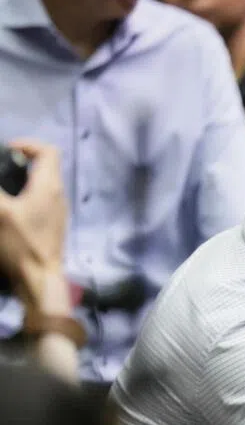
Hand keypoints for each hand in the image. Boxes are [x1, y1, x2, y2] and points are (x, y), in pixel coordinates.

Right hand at [0, 140, 68, 308]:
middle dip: (19, 163)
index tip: (5, 151)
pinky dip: (24, 197)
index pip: (48, 151)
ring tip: (1, 190)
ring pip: (42, 185)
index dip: (26, 144)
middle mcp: (58, 196)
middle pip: (44, 167)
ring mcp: (58, 212)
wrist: (40, 280)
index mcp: (49, 186)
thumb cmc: (21, 244)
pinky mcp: (52, 226)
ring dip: (21, 181)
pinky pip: (40, 202)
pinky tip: (8, 209)